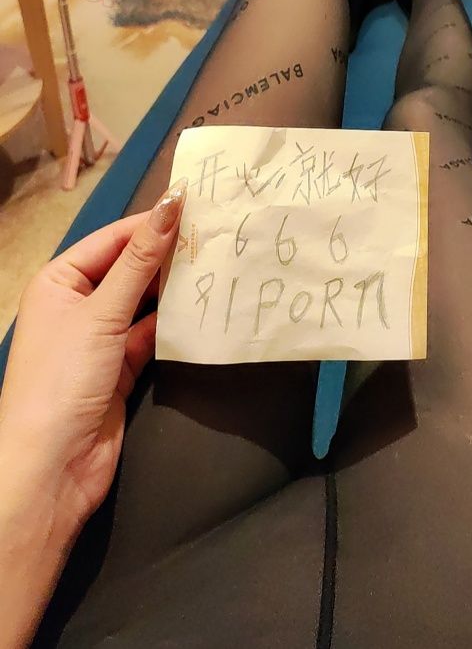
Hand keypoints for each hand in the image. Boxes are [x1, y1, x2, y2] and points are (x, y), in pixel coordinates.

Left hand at [0, 178, 186, 529]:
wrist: (52, 466)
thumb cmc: (63, 378)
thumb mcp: (101, 312)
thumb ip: (140, 261)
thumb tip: (170, 205)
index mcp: (59, 281)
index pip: (112, 240)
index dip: (150, 224)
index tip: (196, 207)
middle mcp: (77, 304)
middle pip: (128, 269)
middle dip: (166, 256)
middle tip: (216, 235)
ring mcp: (99, 338)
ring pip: (144, 303)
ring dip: (174, 290)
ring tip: (218, 265)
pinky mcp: (120, 367)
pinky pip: (151, 335)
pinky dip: (175, 324)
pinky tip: (205, 309)